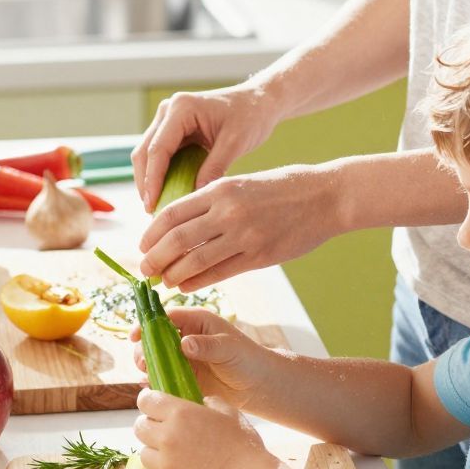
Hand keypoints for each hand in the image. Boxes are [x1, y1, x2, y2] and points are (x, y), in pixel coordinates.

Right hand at [132, 83, 280, 210]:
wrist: (258, 102)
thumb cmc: (250, 116)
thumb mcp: (235, 143)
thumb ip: (214, 168)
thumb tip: (194, 197)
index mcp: (181, 108)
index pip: (158, 149)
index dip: (152, 180)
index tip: (153, 204)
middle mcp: (169, 110)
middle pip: (144, 151)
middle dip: (145, 182)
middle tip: (151, 210)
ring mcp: (168, 119)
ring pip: (147, 154)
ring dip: (149, 179)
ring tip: (157, 206)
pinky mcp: (173, 129)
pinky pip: (160, 155)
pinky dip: (160, 174)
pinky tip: (167, 193)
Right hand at [132, 305, 274, 413]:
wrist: (258, 385)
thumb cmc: (248, 359)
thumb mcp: (228, 348)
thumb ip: (206, 345)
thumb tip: (184, 343)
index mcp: (196, 322)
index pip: (166, 317)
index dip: (148, 324)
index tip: (135, 334)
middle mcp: (186, 338)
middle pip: (155, 338)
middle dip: (144, 348)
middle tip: (143, 362)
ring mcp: (183, 358)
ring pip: (156, 359)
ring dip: (147, 365)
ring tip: (147, 374)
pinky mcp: (183, 377)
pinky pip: (163, 377)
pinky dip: (155, 381)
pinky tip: (154, 387)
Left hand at [132, 390, 271, 468]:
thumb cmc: (243, 445)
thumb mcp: (230, 414)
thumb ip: (211, 403)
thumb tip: (202, 402)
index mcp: (181, 413)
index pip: (147, 401)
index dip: (149, 401)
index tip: (153, 405)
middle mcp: (167, 436)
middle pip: (139, 426)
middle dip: (148, 425)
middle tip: (162, 429)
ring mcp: (166, 463)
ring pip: (143, 452)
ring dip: (154, 450)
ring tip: (171, 452)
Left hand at [137, 161, 343, 290]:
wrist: (326, 196)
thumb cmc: (284, 187)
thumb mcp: (243, 183)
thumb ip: (214, 200)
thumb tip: (182, 221)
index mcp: (220, 189)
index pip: (171, 214)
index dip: (151, 233)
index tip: (143, 245)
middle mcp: (228, 212)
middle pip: (176, 240)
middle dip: (154, 258)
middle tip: (145, 269)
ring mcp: (244, 236)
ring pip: (194, 261)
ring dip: (173, 274)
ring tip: (164, 280)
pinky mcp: (260, 256)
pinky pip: (220, 273)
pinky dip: (197, 281)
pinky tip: (187, 285)